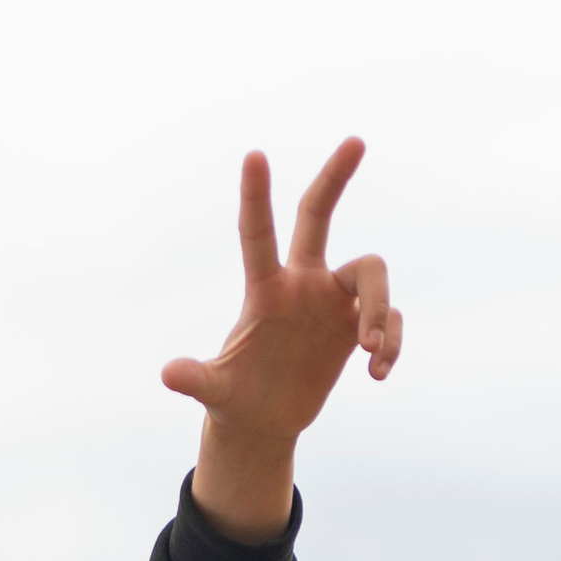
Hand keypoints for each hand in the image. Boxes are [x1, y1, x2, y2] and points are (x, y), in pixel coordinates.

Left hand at [164, 140, 400, 541]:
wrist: (263, 421)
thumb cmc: (234, 400)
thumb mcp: (216, 393)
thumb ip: (197, 380)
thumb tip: (168, 375)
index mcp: (265, 290)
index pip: (257, 234)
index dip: (255, 196)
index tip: (254, 154)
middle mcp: (301, 283)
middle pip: (317, 215)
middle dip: (334, 176)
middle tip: (356, 139)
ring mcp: (331, 302)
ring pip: (371, 272)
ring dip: (380, 308)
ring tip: (370, 351)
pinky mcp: (355, 326)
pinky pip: (389, 319)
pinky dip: (392, 343)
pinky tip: (377, 374)